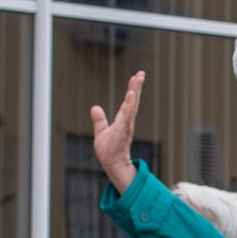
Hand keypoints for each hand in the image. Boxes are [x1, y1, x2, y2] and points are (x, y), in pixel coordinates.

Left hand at [90, 71, 144, 193]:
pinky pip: (127, 115)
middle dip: (137, 86)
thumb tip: (95, 108)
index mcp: (123, 120)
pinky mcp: (123, 130)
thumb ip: (99, 120)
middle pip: (133, 100)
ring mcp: (126, 125)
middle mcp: (127, 120)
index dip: (132, 89)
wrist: (111, 164)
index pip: (128, 101)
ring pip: (131, 105)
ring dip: (134, 92)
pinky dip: (130, 104)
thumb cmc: (109, 150)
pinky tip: (131, 94)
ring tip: (137, 79)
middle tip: (141, 73)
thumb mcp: (101, 131)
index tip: (136, 77)